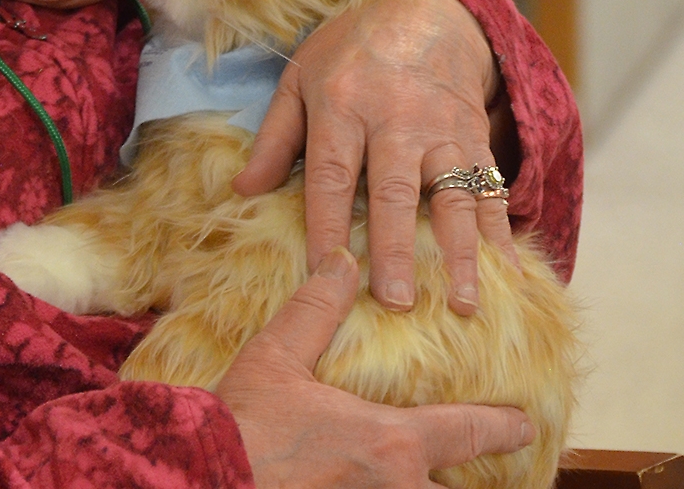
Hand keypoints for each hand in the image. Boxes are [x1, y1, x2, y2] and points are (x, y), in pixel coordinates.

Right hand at [215, 247, 532, 488]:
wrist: (204, 480)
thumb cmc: (243, 425)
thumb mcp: (276, 357)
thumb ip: (315, 310)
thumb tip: (342, 261)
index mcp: (389, 443)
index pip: (465, 432)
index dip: (501, 426)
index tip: (524, 422)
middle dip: (470, 486)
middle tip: (481, 476)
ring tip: (429, 483)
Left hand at [231, 0, 517, 315]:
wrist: (425, 11)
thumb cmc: (350, 53)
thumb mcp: (300, 79)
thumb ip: (275, 137)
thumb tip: (242, 191)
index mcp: (341, 104)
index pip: (331, 173)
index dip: (327, 224)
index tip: (324, 273)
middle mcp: (395, 118)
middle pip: (394, 191)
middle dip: (396, 249)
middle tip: (396, 302)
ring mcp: (442, 129)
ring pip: (454, 195)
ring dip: (461, 253)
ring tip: (465, 304)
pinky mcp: (476, 136)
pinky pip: (491, 188)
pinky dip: (501, 234)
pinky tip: (511, 276)